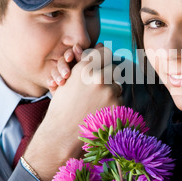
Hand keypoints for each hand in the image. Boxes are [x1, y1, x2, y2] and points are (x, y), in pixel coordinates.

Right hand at [24, 45, 122, 180]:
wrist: (62, 135)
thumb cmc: (62, 108)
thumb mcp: (68, 82)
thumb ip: (85, 65)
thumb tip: (103, 45)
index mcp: (85, 68)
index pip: (104, 52)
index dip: (104, 58)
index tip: (102, 66)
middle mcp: (99, 77)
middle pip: (114, 70)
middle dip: (108, 79)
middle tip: (97, 92)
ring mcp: (110, 92)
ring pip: (118, 87)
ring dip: (111, 94)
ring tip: (95, 106)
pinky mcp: (117, 106)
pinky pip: (119, 102)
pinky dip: (112, 107)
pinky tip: (99, 115)